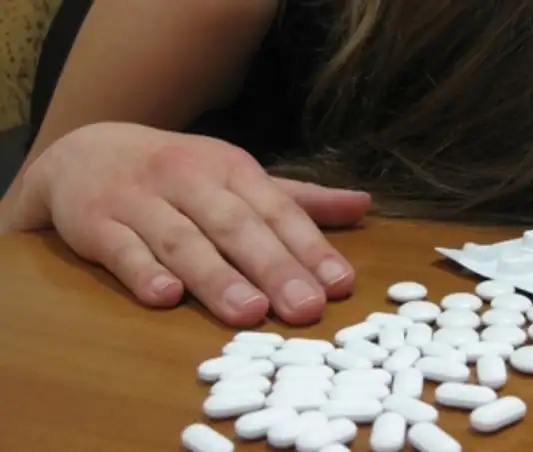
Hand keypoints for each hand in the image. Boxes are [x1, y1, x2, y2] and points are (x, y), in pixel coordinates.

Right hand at [13, 122, 370, 326]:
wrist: (85, 151)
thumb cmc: (177, 173)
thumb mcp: (236, 175)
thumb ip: (297, 197)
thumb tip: (365, 204)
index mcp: (230, 168)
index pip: (277, 210)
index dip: (310, 247)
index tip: (339, 284)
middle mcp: (188, 178)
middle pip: (236, 226)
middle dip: (274, 267)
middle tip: (305, 307)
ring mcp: (139, 199)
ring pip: (182, 240)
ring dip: (216, 277)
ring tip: (249, 312)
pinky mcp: (95, 221)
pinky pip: (121, 248)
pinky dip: (142, 271)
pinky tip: (165, 296)